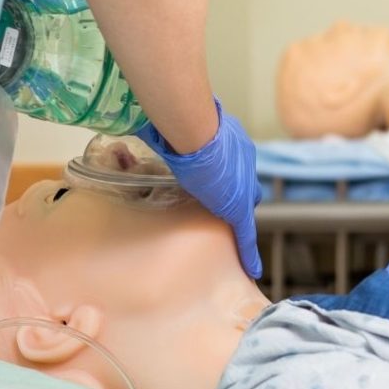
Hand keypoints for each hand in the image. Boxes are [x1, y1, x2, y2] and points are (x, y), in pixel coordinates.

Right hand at [137, 97, 262, 278]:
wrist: (192, 128)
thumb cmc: (176, 119)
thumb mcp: (170, 125)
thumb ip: (161, 131)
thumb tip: (136, 129)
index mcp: (230, 140)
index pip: (231, 163)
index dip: (224, 173)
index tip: (216, 178)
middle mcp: (243, 160)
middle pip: (243, 185)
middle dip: (235, 193)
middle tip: (222, 203)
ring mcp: (244, 184)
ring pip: (245, 206)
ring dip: (238, 217)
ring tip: (235, 236)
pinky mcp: (238, 207)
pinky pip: (246, 233)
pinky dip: (248, 251)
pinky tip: (252, 269)